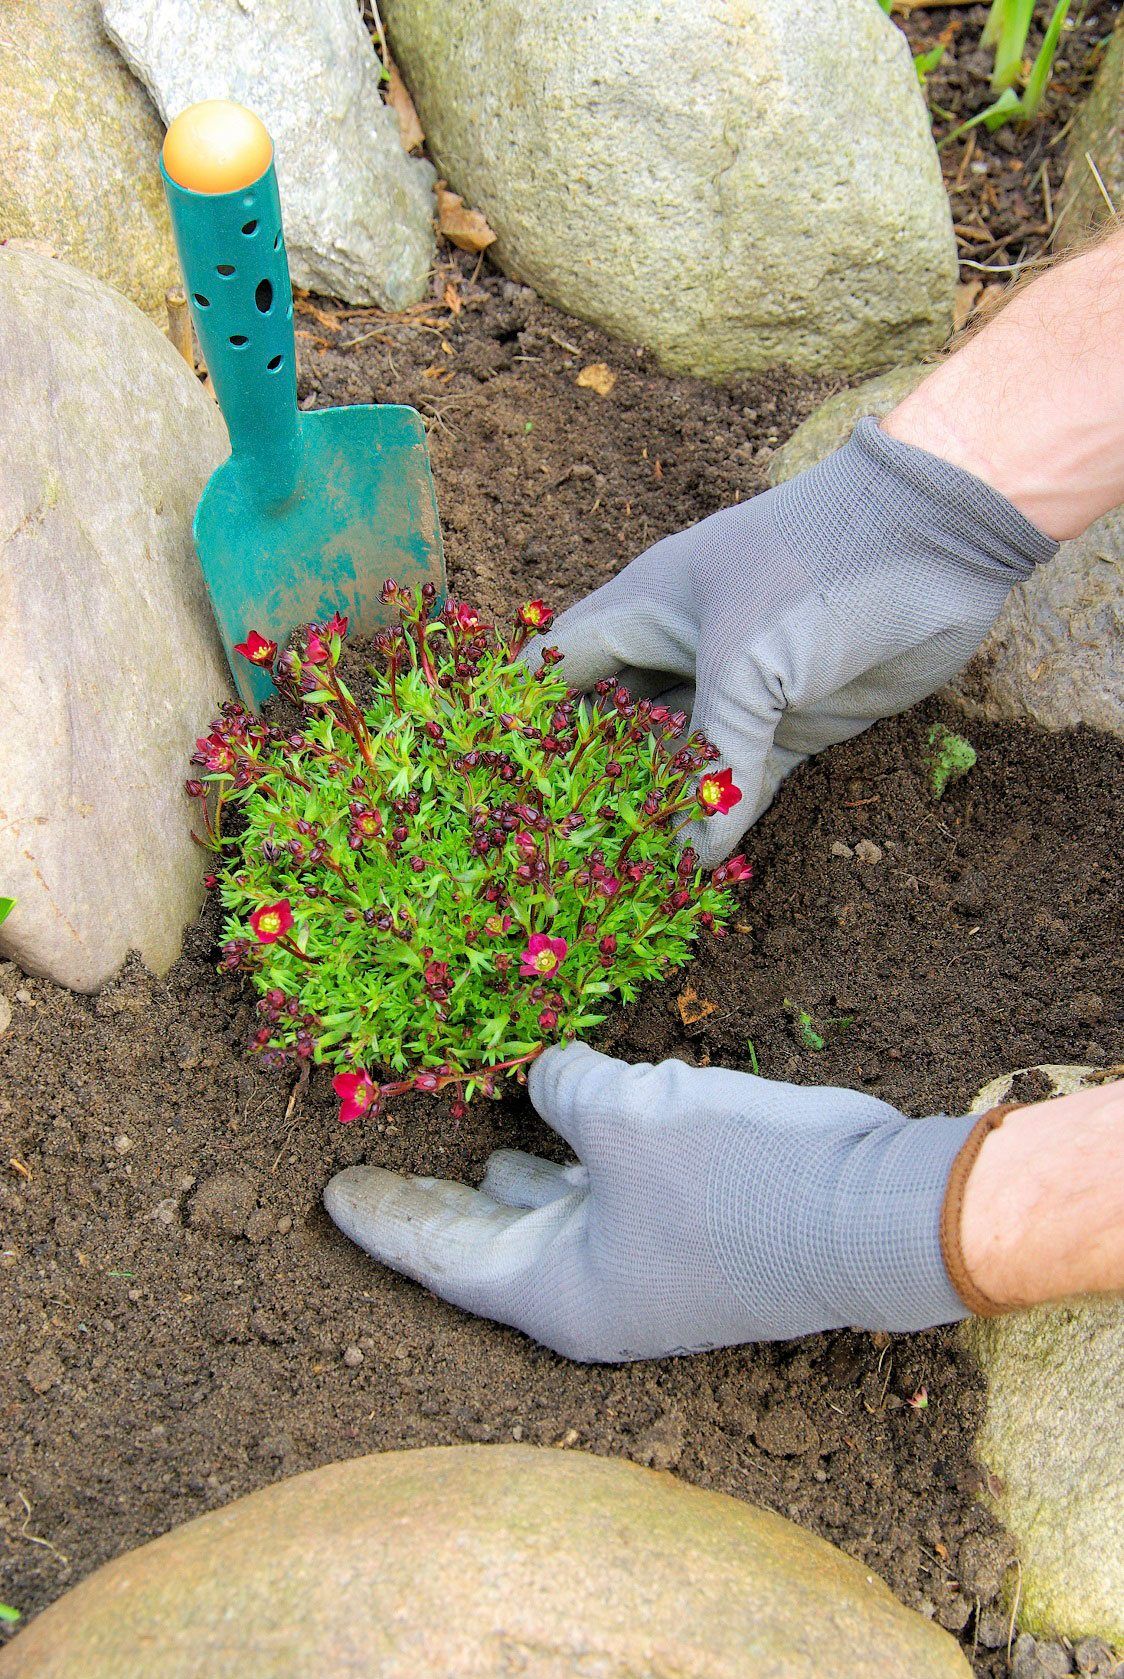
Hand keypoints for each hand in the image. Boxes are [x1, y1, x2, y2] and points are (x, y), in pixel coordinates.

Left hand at [324, 1041, 977, 1362]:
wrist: (875, 1212)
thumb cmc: (734, 1178)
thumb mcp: (623, 1118)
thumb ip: (561, 1090)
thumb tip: (545, 1076)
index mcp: (561, 1291)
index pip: (443, 1255)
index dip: (384, 1217)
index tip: (331, 1193)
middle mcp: (595, 1290)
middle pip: (488, 1243)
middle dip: (432, 1203)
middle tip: (370, 1171)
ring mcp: (646, 1265)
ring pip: (551, 1218)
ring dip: (510, 1177)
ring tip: (467, 1141)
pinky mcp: (688, 1231)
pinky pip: (604, 1194)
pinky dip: (574, 1158)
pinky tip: (560, 1118)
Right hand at [535, 418, 1054, 863]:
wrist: (935, 537)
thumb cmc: (815, 567)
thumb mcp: (748, 662)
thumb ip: (716, 760)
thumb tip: (692, 853)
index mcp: (644, 609)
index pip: (562, 666)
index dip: (527, 716)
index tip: (496, 779)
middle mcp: (680, 649)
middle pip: (615, 723)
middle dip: (591, 777)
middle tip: (556, 843)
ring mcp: (738, 688)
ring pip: (679, 758)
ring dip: (657, 806)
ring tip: (621, 867)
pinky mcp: (792, 721)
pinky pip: (744, 777)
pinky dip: (724, 815)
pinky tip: (700, 862)